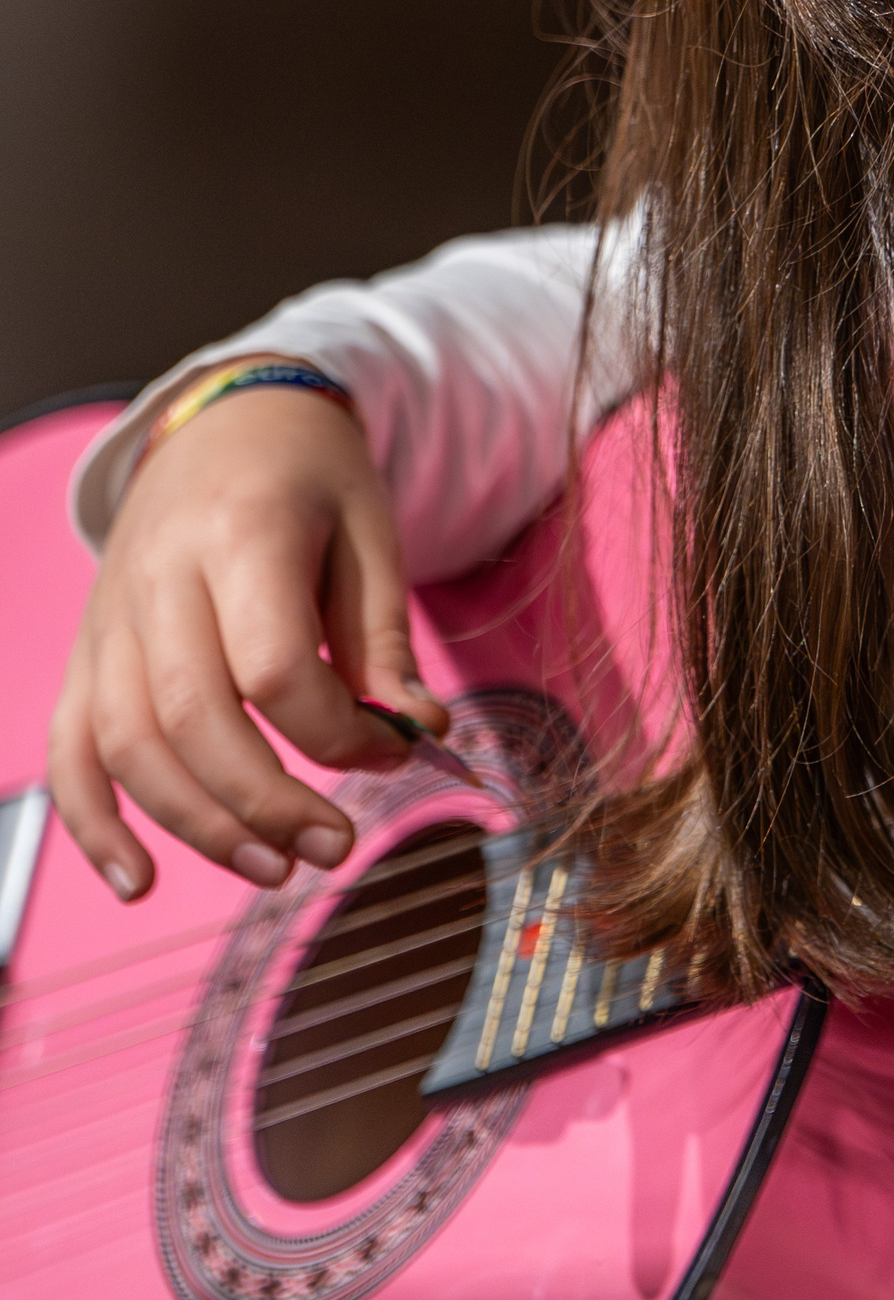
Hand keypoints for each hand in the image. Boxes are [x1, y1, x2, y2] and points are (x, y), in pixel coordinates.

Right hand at [47, 370, 439, 900]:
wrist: (228, 420)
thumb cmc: (313, 480)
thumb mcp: (371, 536)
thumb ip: (384, 640)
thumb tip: (417, 734)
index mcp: (239, 534)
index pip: (270, 665)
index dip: (334, 731)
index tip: (392, 752)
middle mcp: (156, 577)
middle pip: (191, 717)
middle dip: (266, 801)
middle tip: (336, 847)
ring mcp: (109, 618)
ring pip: (128, 744)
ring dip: (199, 825)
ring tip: (277, 869)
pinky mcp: (88, 651)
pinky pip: (71, 748)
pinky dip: (93, 821)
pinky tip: (139, 880)